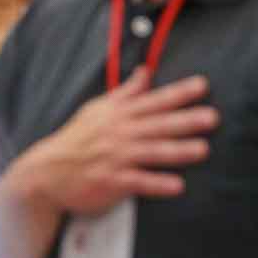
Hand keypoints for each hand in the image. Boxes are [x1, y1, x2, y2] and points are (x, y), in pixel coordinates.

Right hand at [12, 68, 217, 217]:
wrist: (45, 173)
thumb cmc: (77, 139)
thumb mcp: (98, 110)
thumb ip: (126, 93)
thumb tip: (145, 71)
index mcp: (119, 115)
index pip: (153, 101)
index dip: (178, 93)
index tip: (203, 85)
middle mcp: (119, 134)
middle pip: (157, 125)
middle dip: (185, 120)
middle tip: (212, 117)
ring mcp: (114, 158)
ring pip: (151, 152)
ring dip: (177, 151)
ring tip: (202, 149)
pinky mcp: (110, 181)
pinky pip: (137, 182)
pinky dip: (157, 184)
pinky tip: (177, 186)